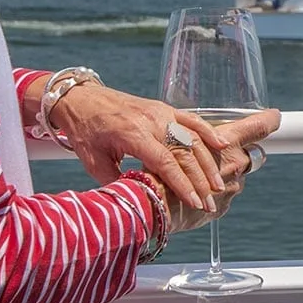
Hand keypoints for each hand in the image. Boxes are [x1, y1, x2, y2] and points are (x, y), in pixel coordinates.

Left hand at [49, 84, 279, 218]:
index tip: (195, 203)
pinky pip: (191, 118)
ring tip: (217, 185)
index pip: (165, 162)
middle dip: (199, 180)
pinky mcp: (164, 108)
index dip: (182, 184)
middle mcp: (151, 121)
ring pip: (192, 137)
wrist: (80, 99)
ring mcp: (160, 112)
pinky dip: (208, 131)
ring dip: (208, 162)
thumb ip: (117, 183)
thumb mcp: (94, 163)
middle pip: (184, 153)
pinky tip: (222, 144)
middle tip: (209, 203)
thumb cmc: (85, 132)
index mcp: (132, 134)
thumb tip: (140, 202)